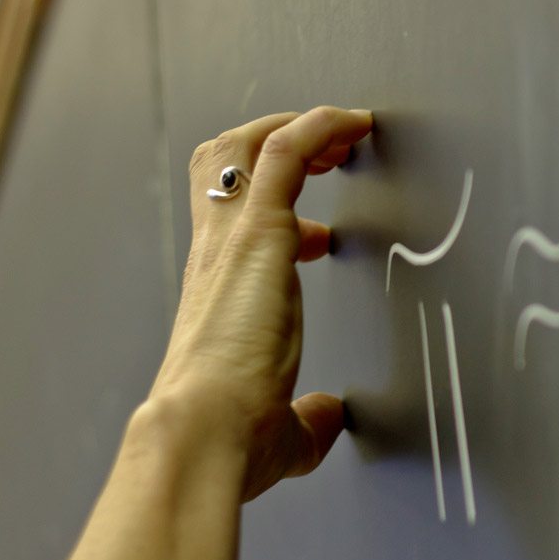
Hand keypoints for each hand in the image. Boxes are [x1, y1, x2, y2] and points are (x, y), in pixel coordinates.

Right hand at [149, 107, 372, 500]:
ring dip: (299, 128)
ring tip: (347, 133)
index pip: (233, 225)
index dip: (276, 217)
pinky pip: (286, 151)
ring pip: (247, 145)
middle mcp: (216, 256)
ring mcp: (232, 238)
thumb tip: (325, 418)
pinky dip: (320, 126)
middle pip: (223, 163)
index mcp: (218, 294)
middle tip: (331, 155)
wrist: (203, 434)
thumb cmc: (229, 436)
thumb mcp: (281, 428)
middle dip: (274, 144)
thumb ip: (306, 417)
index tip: (321, 233)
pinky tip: (355, 123)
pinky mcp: (258, 232)